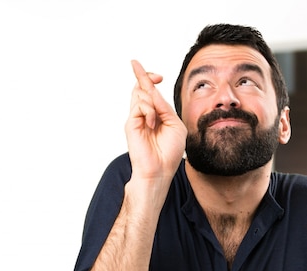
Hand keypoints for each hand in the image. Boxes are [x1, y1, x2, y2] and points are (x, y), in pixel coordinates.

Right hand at [125, 60, 186, 184]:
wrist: (159, 170)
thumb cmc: (169, 151)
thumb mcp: (175, 125)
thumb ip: (165, 108)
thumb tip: (154, 93)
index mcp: (156, 114)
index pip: (150, 92)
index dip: (151, 79)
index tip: (158, 75)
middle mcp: (145, 115)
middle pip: (141, 88)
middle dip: (143, 75)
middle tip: (137, 65)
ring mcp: (136, 119)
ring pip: (141, 94)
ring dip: (152, 99)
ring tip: (155, 119)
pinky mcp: (131, 123)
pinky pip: (140, 105)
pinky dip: (149, 111)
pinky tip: (152, 124)